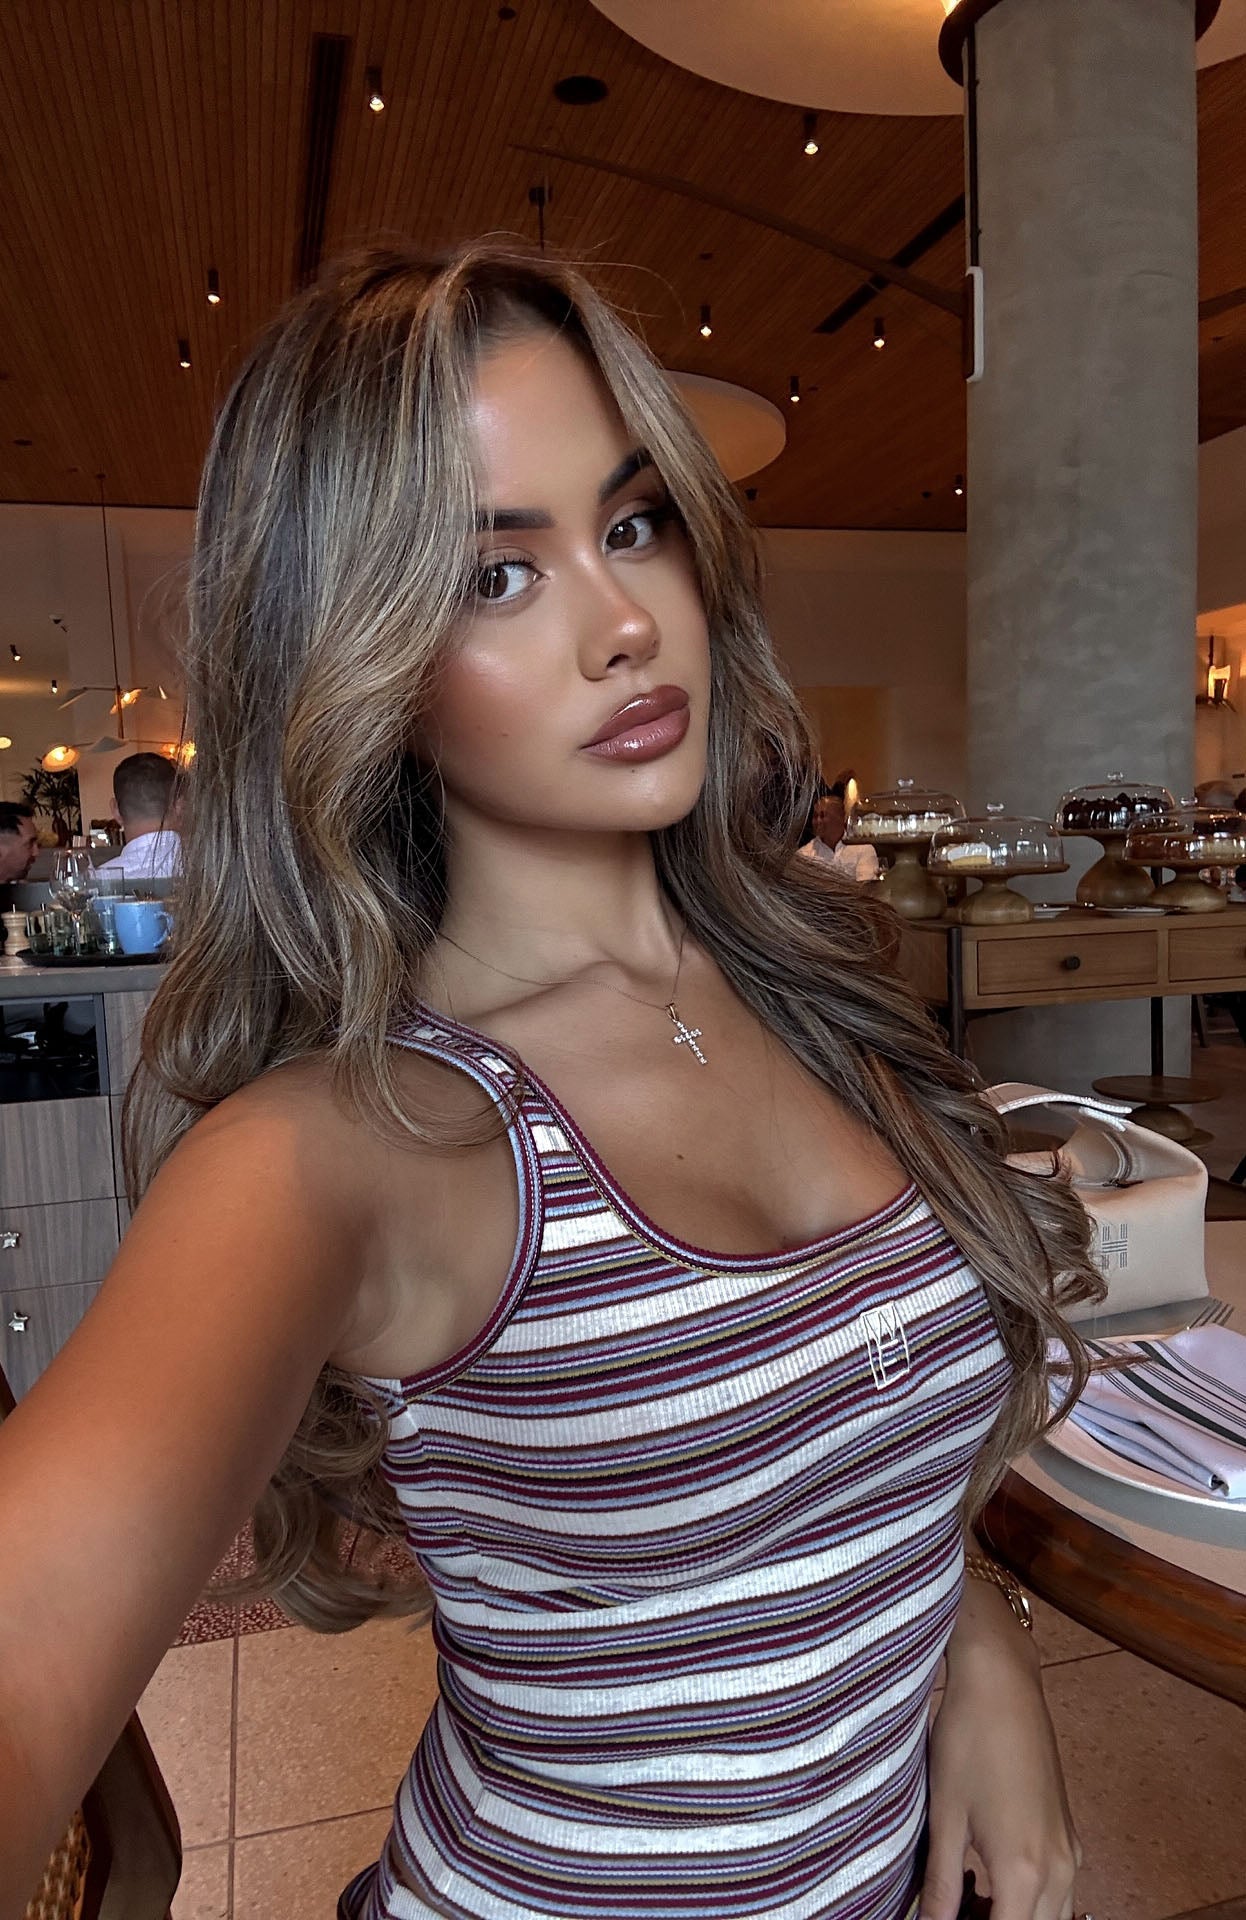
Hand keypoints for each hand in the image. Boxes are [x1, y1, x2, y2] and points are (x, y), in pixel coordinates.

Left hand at [920, 1634, 1081, 1919]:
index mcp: (1023, 1871)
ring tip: (967, 1900)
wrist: (1003, 1682)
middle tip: (954, 1910)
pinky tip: (988, 1881)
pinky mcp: (1068, 1833)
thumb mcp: (945, 1817)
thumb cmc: (969, 1739)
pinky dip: (1030, 1902)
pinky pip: (1060, 1891)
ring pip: (1053, 1918)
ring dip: (1015, 1918)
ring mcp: (1070, 1850)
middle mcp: (1059, 1869)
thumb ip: (940, 1884)